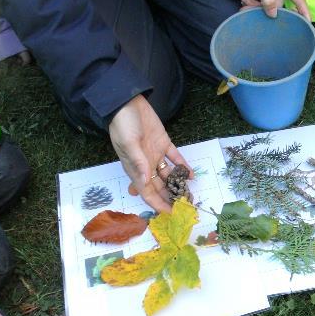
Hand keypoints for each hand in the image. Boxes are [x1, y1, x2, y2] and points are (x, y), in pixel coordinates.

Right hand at [108, 95, 191, 212]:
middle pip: (160, 187)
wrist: (127, 101)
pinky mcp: (163, 143)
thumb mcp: (129, 143)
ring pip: (168, 175)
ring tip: (191, 194)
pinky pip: (174, 158)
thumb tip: (143, 181)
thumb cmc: (123, 123)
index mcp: (135, 168)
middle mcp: (145, 164)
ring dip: (178, 184)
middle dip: (171, 198)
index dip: (158, 204)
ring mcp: (155, 154)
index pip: (147, 192)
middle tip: (186, 208)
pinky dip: (182, 166)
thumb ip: (138, 162)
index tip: (171, 214)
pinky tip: (191, 174)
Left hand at [238, 0, 310, 20]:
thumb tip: (274, 15)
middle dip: (262, 8)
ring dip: (254, 6)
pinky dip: (252, 5)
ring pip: (269, 10)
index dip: (304, 10)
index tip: (308, 22)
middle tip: (248, 5)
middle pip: (279, 8)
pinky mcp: (269, 1)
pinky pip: (263, 9)